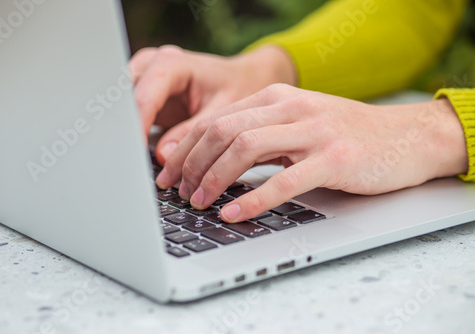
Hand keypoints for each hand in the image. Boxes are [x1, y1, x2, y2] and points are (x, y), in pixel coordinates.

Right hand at [129, 45, 295, 164]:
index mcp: (172, 64)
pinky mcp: (141, 93)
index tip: (133, 154)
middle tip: (124, 159)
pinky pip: (125, 112)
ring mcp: (143, 77)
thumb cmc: (235, 89)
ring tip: (124, 158)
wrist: (239, 79)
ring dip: (121, 130)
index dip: (135, 127)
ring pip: (117, 104)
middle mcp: (151, 65)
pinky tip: (130, 152)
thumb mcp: (221, 111)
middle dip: (121, 128)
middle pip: (122, 97)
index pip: (143, 97)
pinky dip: (126, 131)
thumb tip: (164, 156)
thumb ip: (192, 132)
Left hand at [156, 84, 467, 221]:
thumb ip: (259, 134)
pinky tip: (233, 214)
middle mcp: (291, 107)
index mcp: (276, 97)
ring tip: (198, 202)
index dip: (185, 148)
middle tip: (177, 191)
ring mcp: (313, 131)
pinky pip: (283, 181)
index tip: (167, 173)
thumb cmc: (344, 135)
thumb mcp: (296, 125)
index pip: (215, 119)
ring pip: (245, 150)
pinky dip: (252, 200)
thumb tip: (212, 161)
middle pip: (222, 132)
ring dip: (213, 179)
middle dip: (190, 164)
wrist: (404, 137)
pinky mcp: (334, 158)